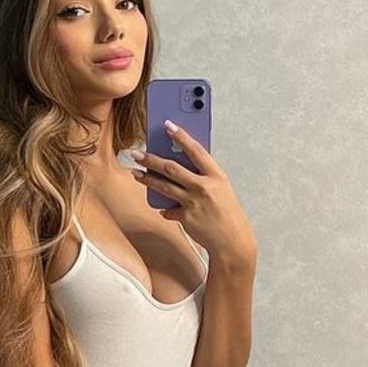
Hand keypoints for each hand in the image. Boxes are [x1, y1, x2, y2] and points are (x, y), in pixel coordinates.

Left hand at [130, 121, 256, 265]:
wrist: (232, 241)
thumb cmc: (227, 213)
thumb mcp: (221, 189)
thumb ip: (203, 177)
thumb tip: (180, 166)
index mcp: (216, 176)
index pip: (196, 150)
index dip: (181, 136)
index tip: (168, 125)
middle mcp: (204, 187)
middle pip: (172, 168)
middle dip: (151, 159)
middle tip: (137, 153)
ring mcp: (193, 202)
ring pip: (164, 186)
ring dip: (147, 178)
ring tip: (135, 172)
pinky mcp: (185, 217)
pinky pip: (169, 210)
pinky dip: (165, 209)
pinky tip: (161, 208)